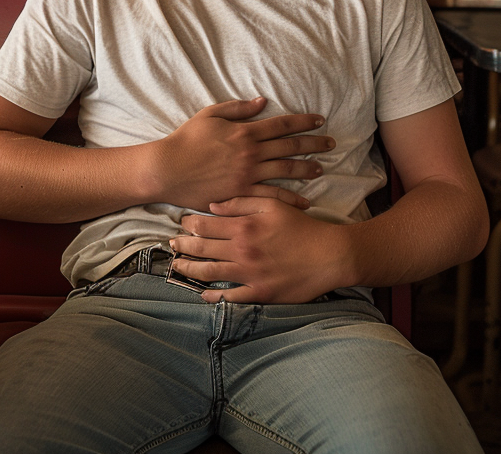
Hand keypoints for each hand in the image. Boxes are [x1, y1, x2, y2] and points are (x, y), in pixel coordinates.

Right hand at [148, 97, 332, 211]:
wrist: (168, 169)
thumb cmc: (186, 140)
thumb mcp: (210, 115)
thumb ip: (238, 108)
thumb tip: (262, 101)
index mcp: (245, 132)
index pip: (282, 124)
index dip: (303, 122)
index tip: (319, 120)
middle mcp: (250, 153)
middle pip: (289, 147)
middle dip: (313, 144)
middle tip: (331, 143)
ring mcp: (247, 175)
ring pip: (285, 171)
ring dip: (306, 169)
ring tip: (321, 168)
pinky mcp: (241, 194)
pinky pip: (271, 197)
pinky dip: (289, 199)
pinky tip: (304, 200)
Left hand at [171, 197, 350, 303]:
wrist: (328, 255)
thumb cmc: (302, 226)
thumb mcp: (273, 204)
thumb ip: (241, 202)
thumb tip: (213, 206)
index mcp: (244, 227)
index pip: (205, 225)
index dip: (189, 224)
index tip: (180, 223)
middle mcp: (242, 251)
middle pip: (202, 249)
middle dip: (183, 246)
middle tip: (171, 245)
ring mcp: (249, 274)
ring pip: (210, 273)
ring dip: (190, 270)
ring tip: (177, 267)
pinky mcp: (259, 293)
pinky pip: (230, 297)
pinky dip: (213, 296)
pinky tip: (202, 295)